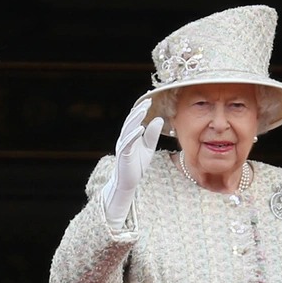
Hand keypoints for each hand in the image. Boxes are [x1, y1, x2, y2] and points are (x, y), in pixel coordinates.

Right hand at [102, 98, 162, 228]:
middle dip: (138, 110)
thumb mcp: (148, 148)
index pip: (135, 120)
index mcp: (130, 136)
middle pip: (131, 121)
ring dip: (135, 119)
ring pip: (128, 129)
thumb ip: (152, 135)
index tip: (150, 100)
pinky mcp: (123, 154)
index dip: (141, 110)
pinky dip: (134, 134)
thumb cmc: (137, 165)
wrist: (128, 182)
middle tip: (147, 101)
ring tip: (143, 109)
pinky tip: (140, 128)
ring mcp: (123, 146)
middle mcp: (125, 138)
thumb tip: (158, 119)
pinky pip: (128, 142)